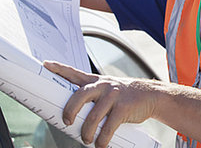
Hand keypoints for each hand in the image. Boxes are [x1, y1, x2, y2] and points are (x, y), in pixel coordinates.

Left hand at [44, 61, 159, 147]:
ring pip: (93, 116)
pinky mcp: (123, 107)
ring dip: (87, 132)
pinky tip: (101, 144)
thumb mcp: (109, 90)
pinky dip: (102, 139)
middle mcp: (104, 86)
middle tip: (67, 122)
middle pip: (80, 96)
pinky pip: (108, 127)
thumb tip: (74, 116)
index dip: (59, 68)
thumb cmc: (125, 96)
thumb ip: (93, 97)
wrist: (151, 96)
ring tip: (87, 139)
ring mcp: (114, 96)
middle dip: (69, 111)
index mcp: (97, 82)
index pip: (75, 73)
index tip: (46, 64)